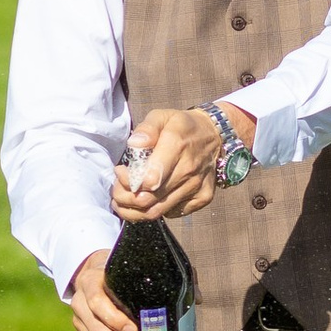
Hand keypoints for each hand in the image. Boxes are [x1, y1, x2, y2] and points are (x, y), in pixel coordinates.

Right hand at [68, 248, 164, 330]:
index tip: (136, 330)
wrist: (96, 273)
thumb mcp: (136, 265)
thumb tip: (198, 298)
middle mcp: (81, 305)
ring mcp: (81, 325)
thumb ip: (166, 275)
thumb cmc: (122, 270)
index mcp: (91, 282)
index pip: (98, 303)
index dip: (115, 319)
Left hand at [110, 106, 244, 221]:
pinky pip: (172, 213)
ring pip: (157, 212)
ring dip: (134, 210)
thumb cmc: (182, 127)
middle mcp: (189, 170)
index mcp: (177, 146)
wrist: (213, 135)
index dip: (128, 181)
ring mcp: (197, 187)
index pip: (150, 179)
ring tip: (124, 199)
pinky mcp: (202, 198)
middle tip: (117, 189)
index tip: (120, 171)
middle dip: (125, 197)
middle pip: (148, 199)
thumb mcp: (162, 116)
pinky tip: (149, 198)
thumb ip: (147, 129)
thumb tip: (134, 145)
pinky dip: (155, 210)